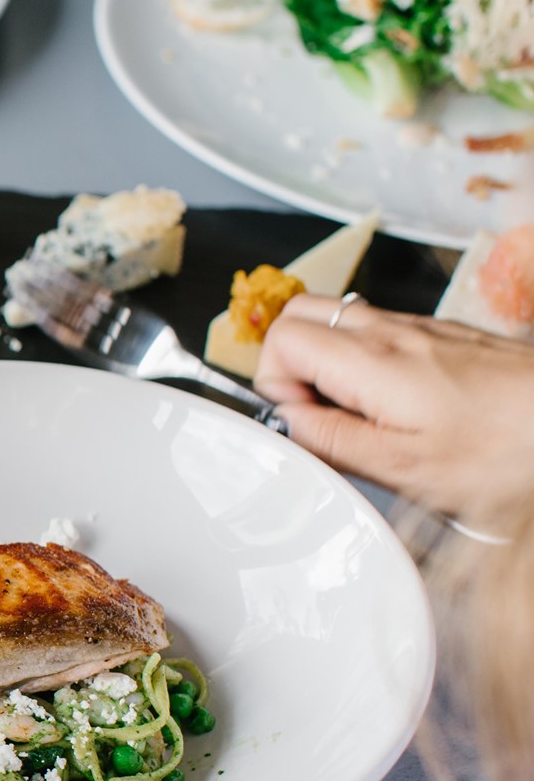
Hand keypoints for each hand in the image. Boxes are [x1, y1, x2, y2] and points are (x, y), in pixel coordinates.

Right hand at [254, 294, 533, 526]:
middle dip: (288, 359)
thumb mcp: (405, 468)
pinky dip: (367, 361)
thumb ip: (332, 441)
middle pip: (301, 311)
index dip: (273, 382)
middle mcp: (393, 332)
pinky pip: (382, 332)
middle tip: (312, 407)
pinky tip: (397, 404)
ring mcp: (422, 329)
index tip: (300, 417)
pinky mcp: (446, 337)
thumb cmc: (508, 450)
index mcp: (373, 361)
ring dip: (329, 361)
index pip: (280, 338)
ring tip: (358, 411)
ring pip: (341, 319)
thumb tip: (291, 424)